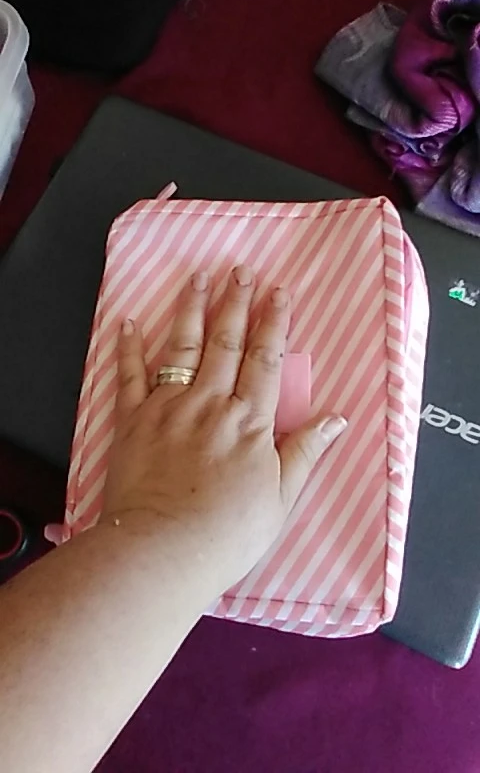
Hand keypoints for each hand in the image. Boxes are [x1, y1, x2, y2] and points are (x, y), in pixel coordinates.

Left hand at [101, 266, 346, 598]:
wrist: (163, 551)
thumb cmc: (228, 532)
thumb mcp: (282, 496)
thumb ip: (306, 451)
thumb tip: (337, 418)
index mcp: (250, 420)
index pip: (265, 359)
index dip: (273, 322)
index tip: (277, 291)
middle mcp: (210, 402)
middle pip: (226, 342)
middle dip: (235, 303)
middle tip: (239, 270)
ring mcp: (169, 407)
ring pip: (183, 347)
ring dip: (192, 309)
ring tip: (197, 277)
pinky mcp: (133, 420)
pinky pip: (130, 375)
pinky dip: (129, 347)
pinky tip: (130, 321)